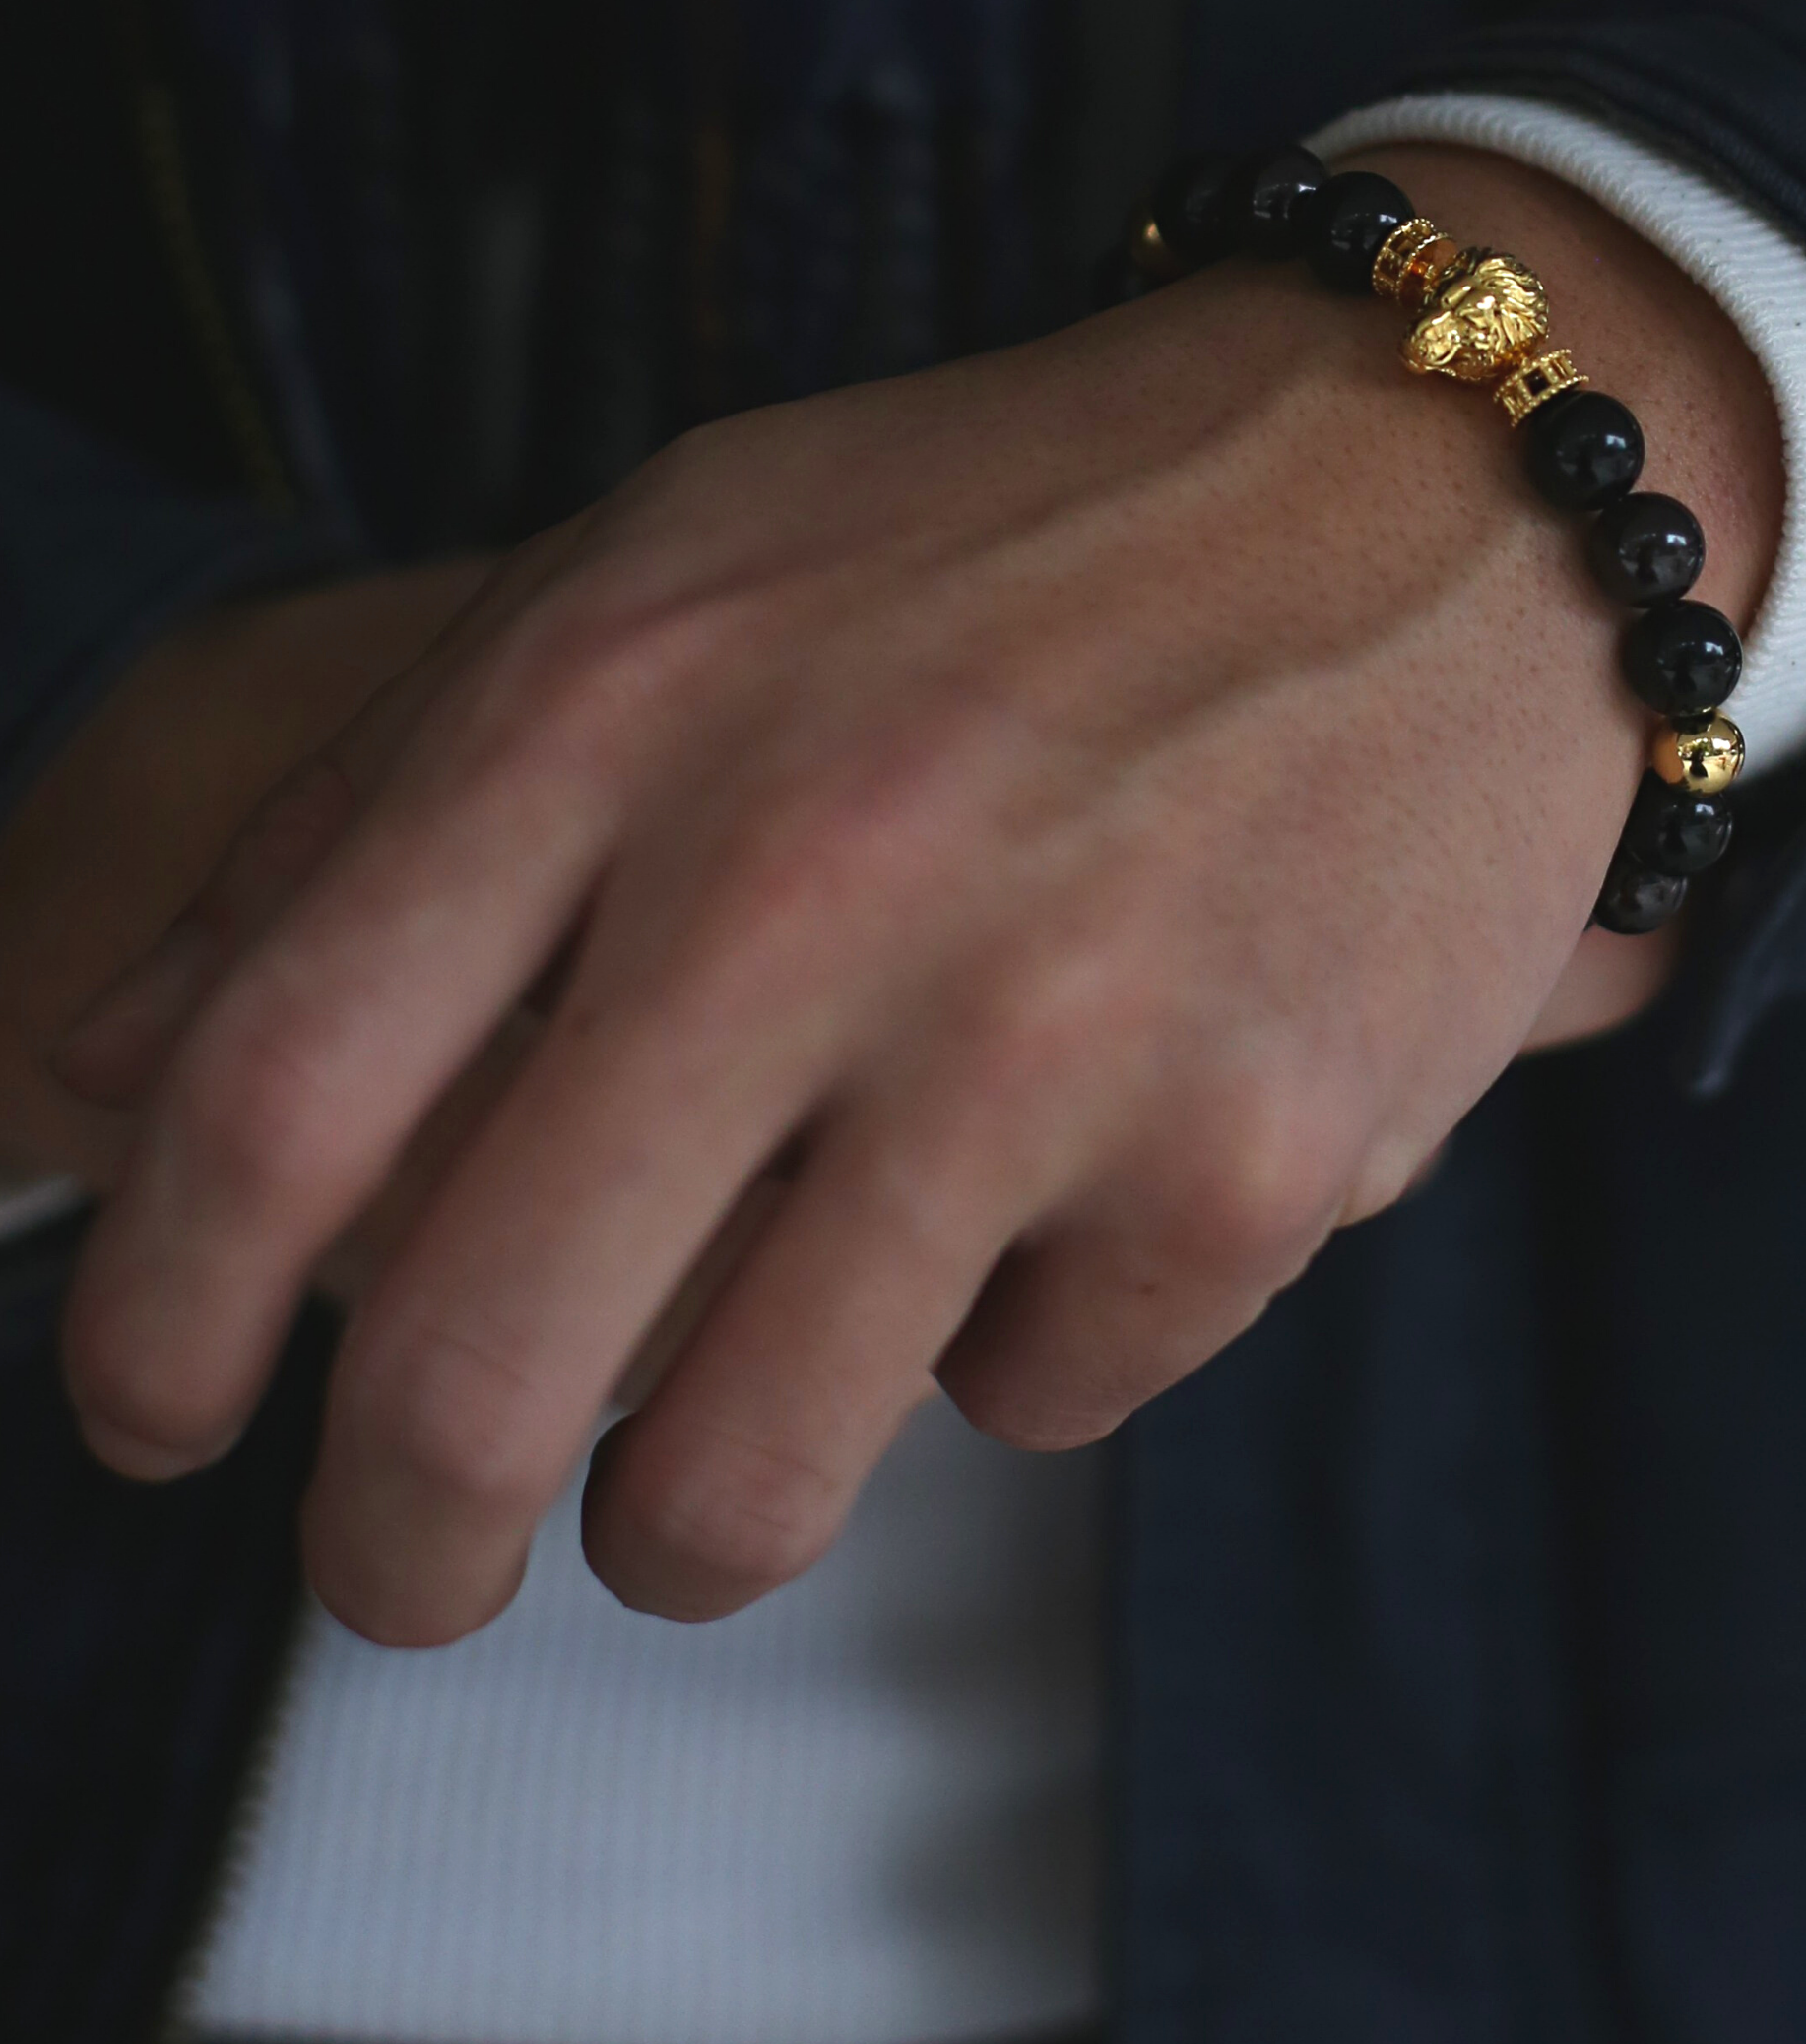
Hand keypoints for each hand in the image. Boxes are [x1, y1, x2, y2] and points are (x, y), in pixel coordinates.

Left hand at [52, 149, 1779, 1644]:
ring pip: (736, 1485)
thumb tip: (110, 1071)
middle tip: (417, 1568)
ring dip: (692, 1521)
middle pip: (468, 1371)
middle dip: (397, 1548)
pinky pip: (1039, 1401)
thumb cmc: (1031, 529)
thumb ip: (377, 797)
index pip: (271, 1090)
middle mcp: (812, 868)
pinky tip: (1082, 1174)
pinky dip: (1022, 1336)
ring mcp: (1046, 1029)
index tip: (153, 1422)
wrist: (1436, 474)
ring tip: (741, 1436)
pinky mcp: (1248, 1160)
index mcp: (625, 698)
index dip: (150, 1315)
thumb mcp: (675, 565)